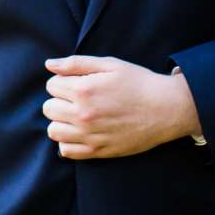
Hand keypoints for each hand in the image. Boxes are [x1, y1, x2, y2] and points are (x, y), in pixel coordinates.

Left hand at [41, 54, 202, 157]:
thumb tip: (49, 65)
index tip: (77, 83)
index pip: (51, 86)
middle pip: (48, 108)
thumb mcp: (110, 64)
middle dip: (59, 100)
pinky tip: (81, 132)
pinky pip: (66, 151)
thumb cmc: (139, 83)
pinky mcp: (98, 151)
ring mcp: (89, 135)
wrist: (166, 109)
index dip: (62, 81)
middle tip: (78, 98)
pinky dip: (68, 142)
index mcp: (84, 90)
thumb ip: (76, 63)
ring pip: (53, 131)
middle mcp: (82, 114)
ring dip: (61, 121)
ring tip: (77, 115)